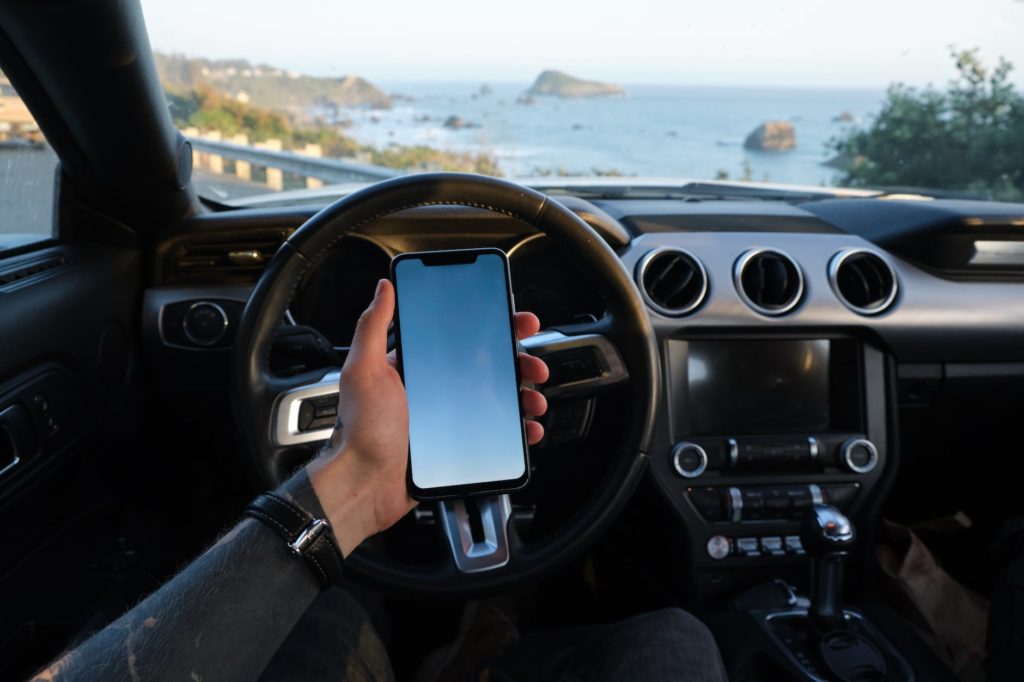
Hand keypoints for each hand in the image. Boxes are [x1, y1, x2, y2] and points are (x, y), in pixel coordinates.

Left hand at [308, 278, 548, 555]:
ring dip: (524, 395)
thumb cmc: (360, 430)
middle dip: (518, 362)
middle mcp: (436, 389)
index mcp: (417, 366)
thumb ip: (373, 326)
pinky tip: (528, 428)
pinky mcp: (459, 445)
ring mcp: (450, 418)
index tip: (517, 322)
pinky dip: (518, 430)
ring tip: (534, 399)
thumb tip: (385, 287)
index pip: (461, 337)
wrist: (365, 485)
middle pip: (489, 367)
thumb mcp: (363, 370)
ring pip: (499, 399)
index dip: (493, 327)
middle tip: (533, 365)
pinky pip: (497, 433)